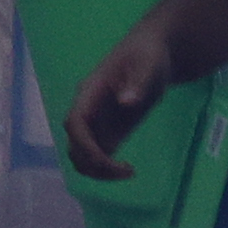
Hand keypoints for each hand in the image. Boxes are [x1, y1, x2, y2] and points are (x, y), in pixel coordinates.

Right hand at [63, 22, 175, 179]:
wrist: (152, 56)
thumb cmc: (147, 55)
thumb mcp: (148, 64)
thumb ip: (137, 82)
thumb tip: (126, 101)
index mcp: (90, 92)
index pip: (75, 122)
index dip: (84, 144)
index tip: (105, 160)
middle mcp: (88, 110)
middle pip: (74, 144)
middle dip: (93, 163)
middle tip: (126, 171)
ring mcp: (97, 123)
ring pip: (82, 155)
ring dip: (98, 170)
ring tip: (128, 172)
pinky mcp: (110, 132)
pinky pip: (98, 156)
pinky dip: (106, 168)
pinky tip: (129, 170)